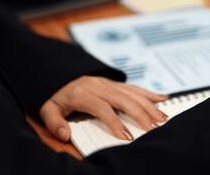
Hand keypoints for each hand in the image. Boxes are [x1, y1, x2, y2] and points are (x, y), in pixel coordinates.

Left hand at [40, 76, 168, 141]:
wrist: (60, 73)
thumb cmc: (57, 95)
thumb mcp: (47, 108)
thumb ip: (54, 122)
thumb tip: (65, 134)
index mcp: (82, 93)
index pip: (102, 107)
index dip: (115, 122)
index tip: (127, 137)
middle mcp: (98, 86)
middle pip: (123, 98)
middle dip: (140, 113)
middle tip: (153, 127)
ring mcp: (108, 83)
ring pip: (132, 92)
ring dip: (149, 104)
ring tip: (162, 117)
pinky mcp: (115, 83)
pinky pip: (134, 86)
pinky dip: (149, 93)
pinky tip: (162, 98)